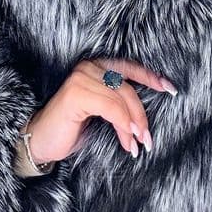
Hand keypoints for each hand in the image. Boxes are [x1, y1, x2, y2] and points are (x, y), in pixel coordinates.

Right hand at [23, 57, 176, 162]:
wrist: (42, 142)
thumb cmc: (71, 129)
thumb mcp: (103, 113)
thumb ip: (120, 105)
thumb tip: (145, 116)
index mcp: (96, 67)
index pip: (129, 67)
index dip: (151, 77)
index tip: (170, 89)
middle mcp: (88, 67)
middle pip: (127, 88)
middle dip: (141, 115)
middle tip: (148, 139)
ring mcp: (81, 79)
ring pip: (121, 99)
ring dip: (133, 125)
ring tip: (137, 145)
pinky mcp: (76, 94)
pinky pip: (111, 108)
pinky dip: (123, 125)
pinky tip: (127, 141)